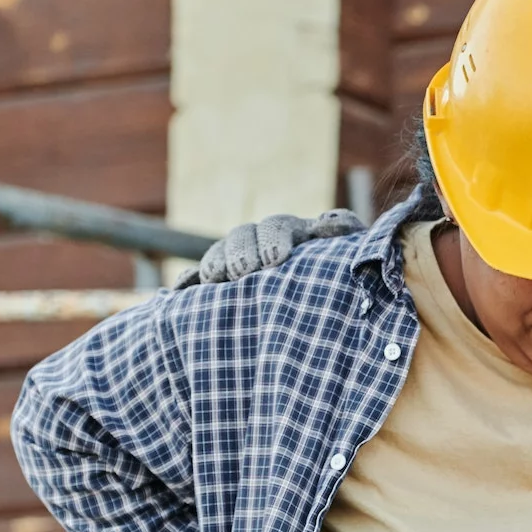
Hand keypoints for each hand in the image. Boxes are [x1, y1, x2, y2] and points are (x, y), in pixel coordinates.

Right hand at [195, 209, 365, 283]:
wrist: (335, 305)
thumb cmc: (344, 274)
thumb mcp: (350, 252)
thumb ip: (344, 233)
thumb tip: (325, 225)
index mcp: (292, 232)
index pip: (277, 227)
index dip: (273, 239)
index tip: (276, 260)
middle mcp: (261, 242)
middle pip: (242, 237)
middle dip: (241, 252)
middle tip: (245, 272)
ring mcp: (238, 262)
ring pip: (219, 254)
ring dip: (215, 264)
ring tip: (216, 279)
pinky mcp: (221, 283)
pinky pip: (198, 278)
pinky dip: (190, 282)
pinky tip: (182, 290)